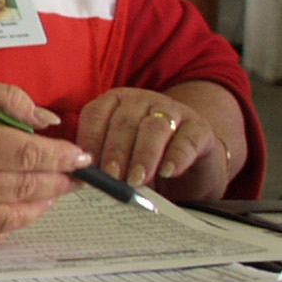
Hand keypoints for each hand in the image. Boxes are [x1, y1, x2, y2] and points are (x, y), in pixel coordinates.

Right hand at [0, 78, 84, 245]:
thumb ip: (4, 98)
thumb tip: (46, 120)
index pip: (26, 154)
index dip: (60, 157)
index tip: (80, 156)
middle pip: (24, 187)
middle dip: (58, 183)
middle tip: (75, 177)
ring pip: (9, 216)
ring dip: (39, 207)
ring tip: (52, 195)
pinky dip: (7, 228)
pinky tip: (19, 215)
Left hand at [76, 86, 236, 200]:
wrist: (193, 165)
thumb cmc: (145, 161)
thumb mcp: (120, 160)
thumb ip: (102, 163)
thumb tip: (81, 179)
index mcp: (115, 103)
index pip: (96, 113)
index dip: (90, 139)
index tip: (86, 165)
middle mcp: (143, 101)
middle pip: (124, 122)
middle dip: (115, 151)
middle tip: (111, 177)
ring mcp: (174, 111)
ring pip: (154, 127)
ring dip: (143, 155)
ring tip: (136, 180)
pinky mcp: (199, 129)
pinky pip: (186, 139)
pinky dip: (176, 157)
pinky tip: (167, 172)